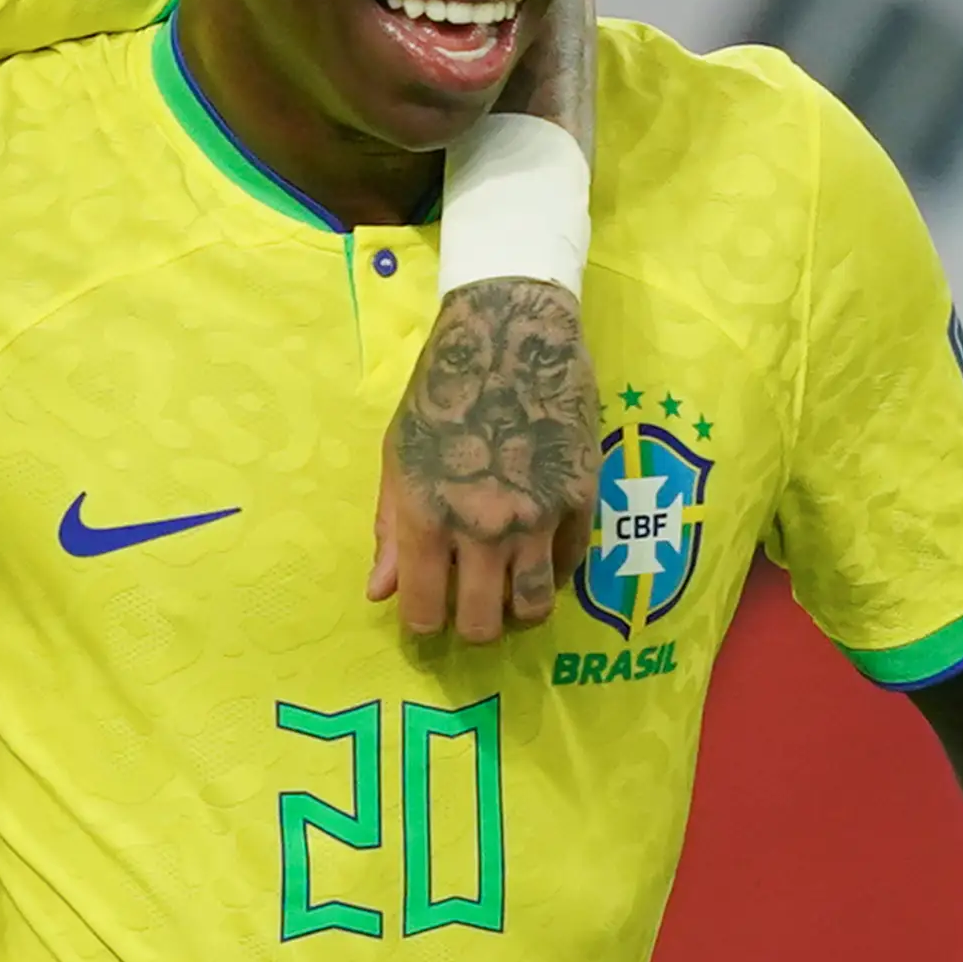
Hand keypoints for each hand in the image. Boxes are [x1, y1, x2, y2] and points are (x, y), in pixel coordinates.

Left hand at [372, 277, 601, 641]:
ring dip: (518, 612)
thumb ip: (391, 529)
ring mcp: (538, 517)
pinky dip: (553, 571)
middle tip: (472, 611)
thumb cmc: (440, 392)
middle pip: (484, 623)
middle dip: (473, 627)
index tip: (429, 615)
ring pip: (535, 606)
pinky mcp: (582, 499)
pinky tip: (539, 554)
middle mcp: (484, 528)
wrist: (512, 335)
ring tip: (509, 596)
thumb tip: (380, 592)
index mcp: (428, 517)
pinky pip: (571, 565)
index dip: (424, 623)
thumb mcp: (398, 456)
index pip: (425, 610)